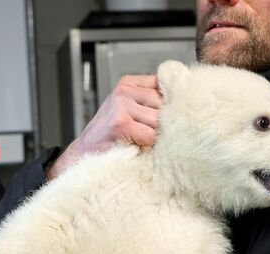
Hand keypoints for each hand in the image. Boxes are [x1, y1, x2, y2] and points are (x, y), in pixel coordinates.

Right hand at [47, 75, 161, 178]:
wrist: (86, 153)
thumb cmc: (112, 135)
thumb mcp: (131, 110)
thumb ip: (152, 102)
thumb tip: (184, 103)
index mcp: (129, 83)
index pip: (165, 84)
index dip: (170, 103)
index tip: (164, 116)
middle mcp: (124, 90)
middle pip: (165, 104)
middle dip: (161, 122)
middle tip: (144, 132)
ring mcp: (121, 104)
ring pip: (159, 120)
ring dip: (153, 135)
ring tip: (137, 138)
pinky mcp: (121, 122)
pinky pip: (150, 135)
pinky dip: (145, 145)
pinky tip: (132, 144)